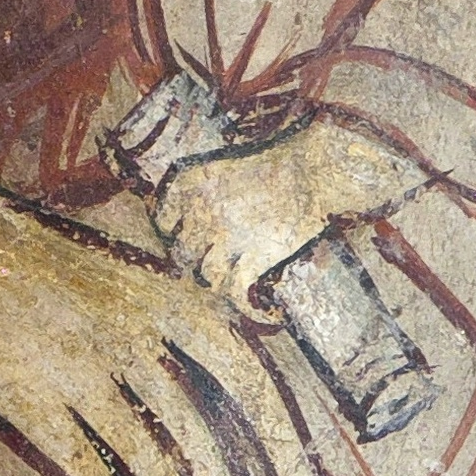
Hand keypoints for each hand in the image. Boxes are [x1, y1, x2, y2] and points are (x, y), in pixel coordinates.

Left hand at [151, 113, 424, 315]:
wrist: (312, 168)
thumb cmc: (278, 163)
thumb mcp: (229, 169)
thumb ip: (208, 196)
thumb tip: (200, 227)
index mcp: (192, 184)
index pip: (163, 219)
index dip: (173, 232)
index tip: (186, 237)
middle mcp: (201, 211)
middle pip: (183, 252)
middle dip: (195, 260)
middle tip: (213, 262)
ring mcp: (226, 238)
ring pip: (206, 275)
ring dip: (219, 280)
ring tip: (235, 279)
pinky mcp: (253, 257)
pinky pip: (234, 292)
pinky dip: (245, 305)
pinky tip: (261, 312)